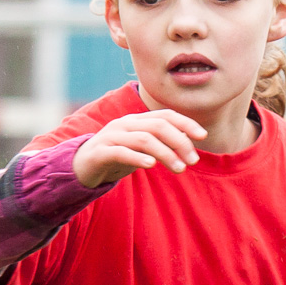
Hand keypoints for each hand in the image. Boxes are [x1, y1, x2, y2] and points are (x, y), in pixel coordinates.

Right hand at [73, 110, 205, 187]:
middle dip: (179, 142)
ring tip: (180, 169)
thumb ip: (162, 144)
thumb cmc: (118, 157)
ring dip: (166, 154)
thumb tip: (189, 145)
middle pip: (158, 126)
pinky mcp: (100, 152)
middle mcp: (125, 124)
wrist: (82, 167)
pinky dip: (138, 157)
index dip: (186, 124)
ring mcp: (111, 136)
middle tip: (193, 160)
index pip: (166, 115)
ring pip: (144, 139)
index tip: (203, 136)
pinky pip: (121, 152)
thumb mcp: (142, 149)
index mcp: (137, 121)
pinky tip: (151, 165)